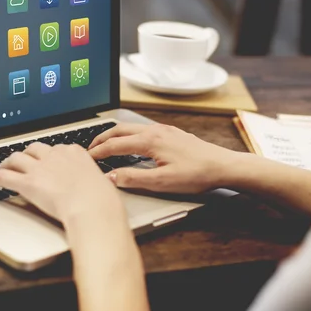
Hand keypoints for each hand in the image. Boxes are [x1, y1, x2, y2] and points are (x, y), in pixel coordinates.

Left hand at [0, 143, 124, 224]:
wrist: (92, 207)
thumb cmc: (101, 199)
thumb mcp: (101, 182)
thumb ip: (92, 180)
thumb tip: (94, 186)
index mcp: (74, 152)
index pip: (56, 148)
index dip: (48, 155)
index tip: (47, 160)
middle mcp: (55, 156)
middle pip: (34, 148)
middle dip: (27, 154)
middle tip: (23, 161)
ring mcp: (40, 168)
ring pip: (17, 158)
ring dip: (8, 162)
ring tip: (3, 166)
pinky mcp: (27, 183)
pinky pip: (3, 177)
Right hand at [89, 123, 241, 193]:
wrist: (223, 166)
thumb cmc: (196, 174)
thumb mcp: (162, 182)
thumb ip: (133, 178)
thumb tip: (110, 177)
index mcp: (150, 141)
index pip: (115, 145)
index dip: (98, 152)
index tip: (87, 158)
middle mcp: (155, 131)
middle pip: (120, 130)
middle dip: (102, 138)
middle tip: (89, 148)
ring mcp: (164, 130)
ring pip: (131, 127)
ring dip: (115, 135)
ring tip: (105, 144)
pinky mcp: (172, 133)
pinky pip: (143, 129)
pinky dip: (129, 134)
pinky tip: (131, 143)